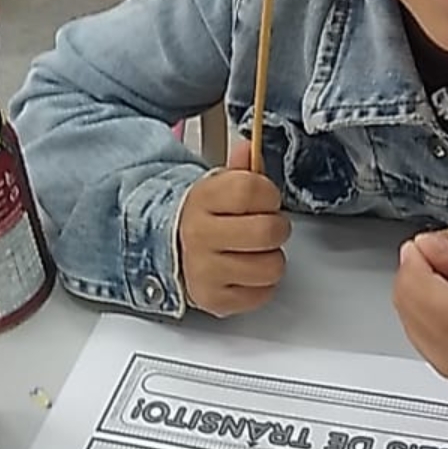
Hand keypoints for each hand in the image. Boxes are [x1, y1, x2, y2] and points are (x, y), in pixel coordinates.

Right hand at [178, 137, 290, 316]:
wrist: (171, 249)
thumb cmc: (205, 217)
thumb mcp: (220, 186)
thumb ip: (242, 169)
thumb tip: (250, 149)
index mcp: (202, 199)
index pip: (252, 190)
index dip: (269, 194)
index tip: (265, 199)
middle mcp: (199, 235)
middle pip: (267, 230)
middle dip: (276, 228)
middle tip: (265, 227)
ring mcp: (205, 271)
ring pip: (271, 266)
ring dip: (270, 259)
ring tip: (255, 252)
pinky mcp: (214, 300)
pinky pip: (263, 294)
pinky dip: (261, 285)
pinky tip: (246, 272)